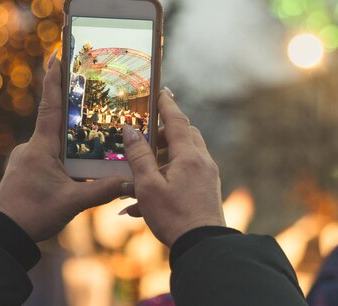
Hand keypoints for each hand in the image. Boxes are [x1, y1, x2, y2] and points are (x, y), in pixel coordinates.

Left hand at [0, 51, 126, 241]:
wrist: (2, 235)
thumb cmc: (32, 214)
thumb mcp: (72, 203)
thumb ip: (102, 191)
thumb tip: (131, 182)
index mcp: (42, 147)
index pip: (51, 106)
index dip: (55, 80)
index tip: (56, 55)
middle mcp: (33, 147)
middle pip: (57, 120)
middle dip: (72, 107)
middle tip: (89, 92)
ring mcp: (29, 159)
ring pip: (56, 142)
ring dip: (72, 138)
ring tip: (92, 138)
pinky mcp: (28, 171)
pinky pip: (51, 156)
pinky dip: (66, 156)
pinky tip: (79, 168)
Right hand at [121, 89, 224, 246]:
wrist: (202, 247)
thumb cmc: (174, 216)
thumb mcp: (148, 186)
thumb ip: (139, 156)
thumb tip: (130, 130)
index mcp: (189, 156)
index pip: (177, 120)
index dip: (166, 104)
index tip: (160, 90)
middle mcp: (202, 161)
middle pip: (184, 136)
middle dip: (162, 134)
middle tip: (144, 139)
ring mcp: (207, 176)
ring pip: (183, 157)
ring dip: (160, 162)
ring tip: (135, 180)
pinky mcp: (206, 190)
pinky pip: (185, 176)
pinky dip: (166, 180)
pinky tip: (139, 205)